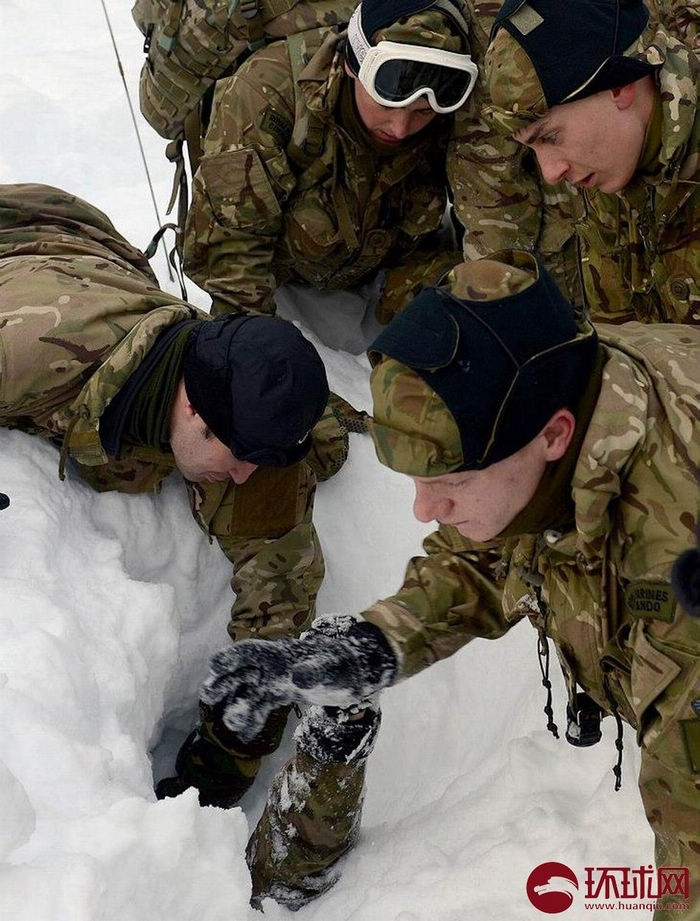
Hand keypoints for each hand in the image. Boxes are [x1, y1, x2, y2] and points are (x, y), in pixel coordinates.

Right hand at [200, 615, 396, 741]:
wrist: (356, 673)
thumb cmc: (343, 664)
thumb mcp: (331, 667)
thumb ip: (315, 671)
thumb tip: (298, 677)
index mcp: (281, 653)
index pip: (251, 652)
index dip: (232, 657)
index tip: (214, 667)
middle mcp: (275, 666)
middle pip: (243, 671)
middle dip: (225, 682)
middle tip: (208, 695)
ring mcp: (278, 680)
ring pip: (250, 691)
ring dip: (237, 703)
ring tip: (227, 721)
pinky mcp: (285, 694)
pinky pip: (263, 706)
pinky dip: (253, 718)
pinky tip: (245, 734)